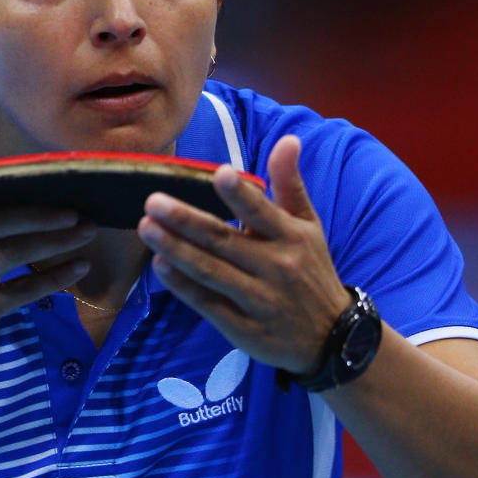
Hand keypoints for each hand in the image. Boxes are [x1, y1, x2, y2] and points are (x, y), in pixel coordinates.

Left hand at [137, 135, 349, 373]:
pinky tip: (160, 266)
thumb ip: (290, 183)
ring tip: (146, 228)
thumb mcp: (307, 225)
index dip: (241, 194)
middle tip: (153, 202)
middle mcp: (275, 268)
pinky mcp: (243, 328)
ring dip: (176, 250)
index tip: (219, 174)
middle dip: (187, 221)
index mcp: (290, 238)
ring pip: (211, 272)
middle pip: (224, 241)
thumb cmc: (310, 269)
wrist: (330, 338)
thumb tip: (289, 139)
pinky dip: (183, 286)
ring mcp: (258, 300)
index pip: (263, 212)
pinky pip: (208, 304)